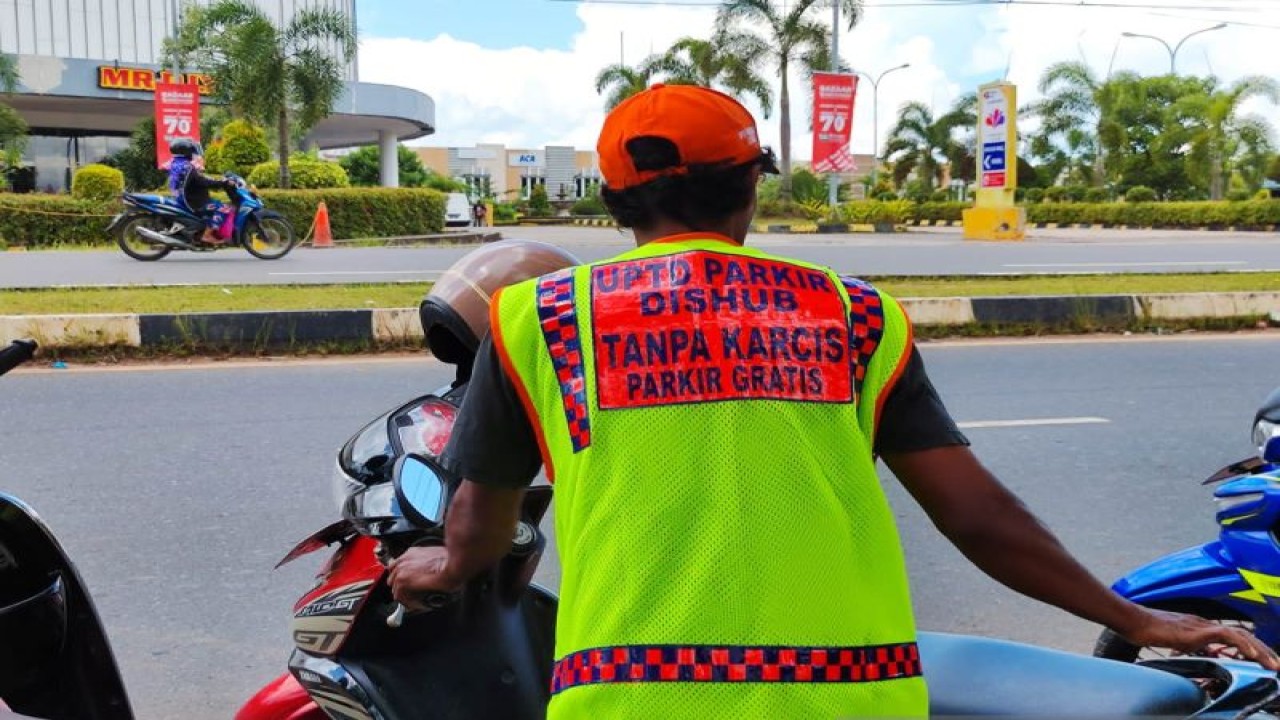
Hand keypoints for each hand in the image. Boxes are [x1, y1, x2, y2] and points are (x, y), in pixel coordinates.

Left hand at [387, 545, 462, 609]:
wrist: (453, 566)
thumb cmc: (450, 562)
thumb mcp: (436, 557)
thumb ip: (426, 564)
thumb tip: (427, 572)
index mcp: (411, 553)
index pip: (397, 567)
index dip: (403, 578)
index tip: (407, 584)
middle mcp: (403, 560)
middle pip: (393, 579)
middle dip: (402, 587)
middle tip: (411, 595)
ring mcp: (401, 570)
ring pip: (396, 589)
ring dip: (405, 597)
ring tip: (415, 602)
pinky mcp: (403, 581)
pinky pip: (400, 597)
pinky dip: (408, 603)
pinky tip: (417, 605)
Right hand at [1122, 608, 1279, 670]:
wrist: (1133, 620)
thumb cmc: (1146, 630)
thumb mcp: (1174, 641)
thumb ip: (1191, 645)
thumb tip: (1202, 652)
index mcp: (1200, 627)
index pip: (1234, 636)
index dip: (1252, 648)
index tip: (1264, 661)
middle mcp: (1205, 623)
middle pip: (1243, 635)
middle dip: (1263, 650)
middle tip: (1276, 664)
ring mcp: (1202, 625)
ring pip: (1240, 635)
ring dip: (1259, 650)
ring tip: (1271, 663)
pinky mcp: (1197, 629)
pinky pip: (1226, 635)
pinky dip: (1242, 645)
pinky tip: (1251, 655)